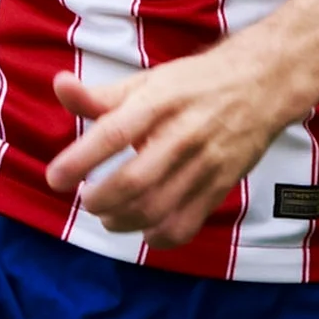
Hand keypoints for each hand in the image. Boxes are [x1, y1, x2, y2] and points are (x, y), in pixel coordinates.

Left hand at [43, 44, 305, 248]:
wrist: (263, 83)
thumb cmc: (194, 83)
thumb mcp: (147, 81)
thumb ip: (100, 95)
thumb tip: (60, 86)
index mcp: (159, 102)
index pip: (114, 134)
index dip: (80, 160)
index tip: (55, 178)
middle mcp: (183, 134)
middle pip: (134, 182)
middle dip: (100, 200)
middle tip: (87, 198)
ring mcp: (205, 164)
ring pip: (156, 209)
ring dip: (122, 221)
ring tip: (108, 214)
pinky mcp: (221, 186)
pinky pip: (185, 225)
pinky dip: (157, 237)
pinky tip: (143, 228)